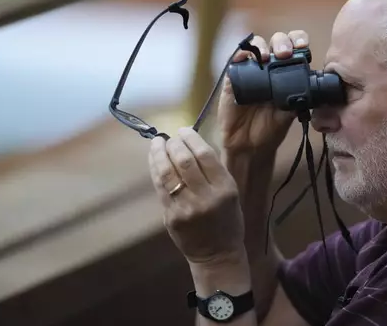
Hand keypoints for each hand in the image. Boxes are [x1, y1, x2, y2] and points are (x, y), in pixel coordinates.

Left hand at [148, 127, 244, 264]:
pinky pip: (160, 187)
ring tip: (158, 143)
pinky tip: (155, 159)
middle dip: (174, 144)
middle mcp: (206, 197)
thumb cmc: (228, 221)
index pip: (205, 154)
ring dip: (159, 153)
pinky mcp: (171, 217)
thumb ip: (215, 171)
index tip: (184, 130)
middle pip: (184, 161)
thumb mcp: (231, 193)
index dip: (191, 138)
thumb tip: (192, 143)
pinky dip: (155, 169)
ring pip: (167, 173)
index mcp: (225, 189)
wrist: (217, 255)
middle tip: (171, 138)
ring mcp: (186, 208)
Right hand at [218, 30, 309, 153]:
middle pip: (277, 41)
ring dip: (262, 46)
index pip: (295, 47)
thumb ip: (298, 97)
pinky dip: (240, 54)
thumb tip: (311, 87)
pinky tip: (244, 57)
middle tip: (285, 54)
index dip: (299, 41)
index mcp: (287, 72)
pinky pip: (236, 60)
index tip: (304, 47)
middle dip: (283, 42)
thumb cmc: (271, 128)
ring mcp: (251, 70)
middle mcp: (270, 67)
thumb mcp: (290, 113)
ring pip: (256, 46)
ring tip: (266, 57)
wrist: (250, 145)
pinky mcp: (234, 77)